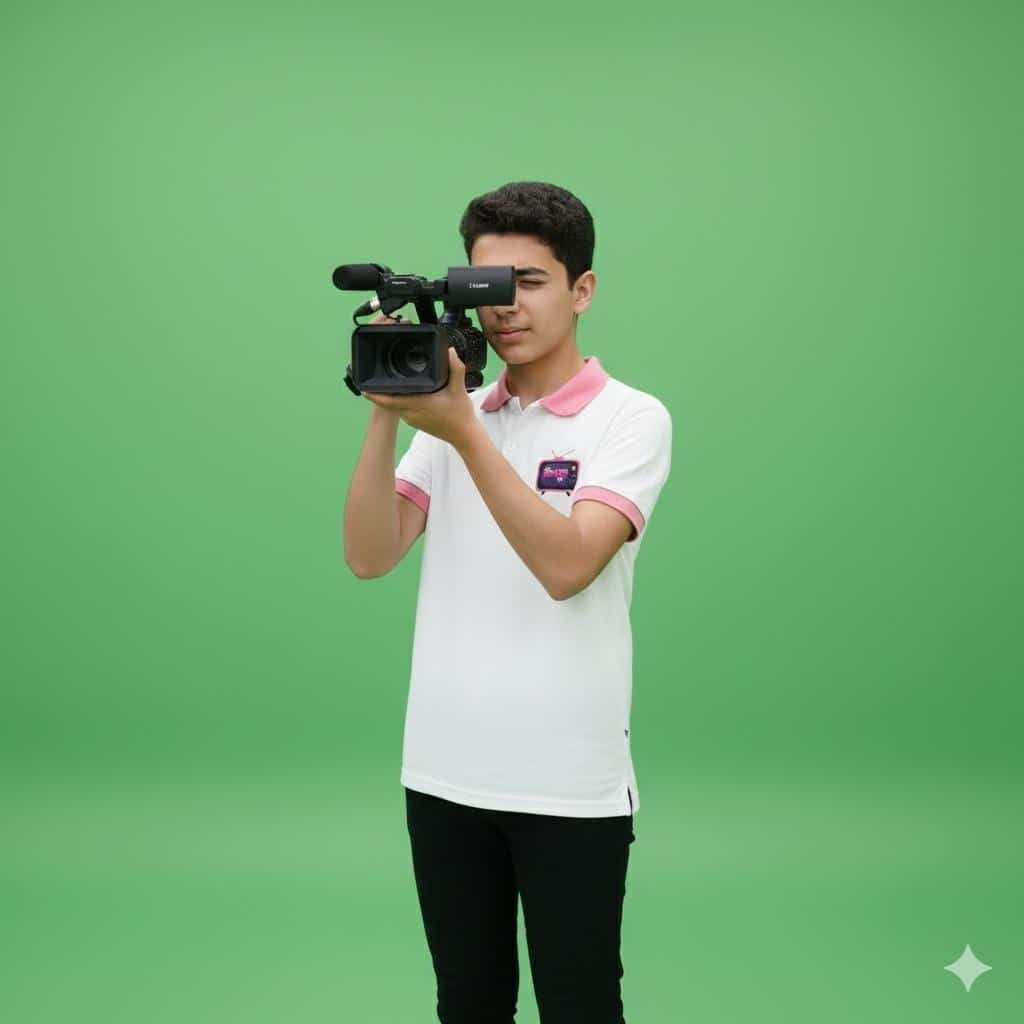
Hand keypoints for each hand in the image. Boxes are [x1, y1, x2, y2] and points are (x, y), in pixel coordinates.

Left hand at [361, 319, 476, 447]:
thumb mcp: (459, 389)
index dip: (374, 395)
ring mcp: (411, 419)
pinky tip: (402, 393)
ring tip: (385, 383)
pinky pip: (401, 409)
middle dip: (379, 392)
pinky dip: (398, 401)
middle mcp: (410, 413)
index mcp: (417, 403)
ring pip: (394, 405)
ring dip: (389, 396)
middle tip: (371, 379)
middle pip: (388, 401)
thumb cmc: (460, 415)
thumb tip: (450, 352)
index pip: (388, 400)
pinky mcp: (414, 422)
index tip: (362, 388)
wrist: (463, 435)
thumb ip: (456, 369)